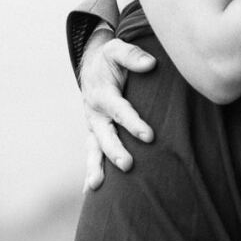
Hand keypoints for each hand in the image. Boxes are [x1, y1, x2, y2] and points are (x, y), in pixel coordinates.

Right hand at [79, 28, 156, 189]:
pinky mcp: (95, 135)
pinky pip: (92, 154)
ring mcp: (93, 127)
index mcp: (103, 94)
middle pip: (105, 135)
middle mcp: (95, 113)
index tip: (149, 136)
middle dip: (114, 150)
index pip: (120, 111)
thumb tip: (150, 64)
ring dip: (95, 167)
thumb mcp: (117, 50)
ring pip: (93, 149)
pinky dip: (90, 171)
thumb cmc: (110, 60)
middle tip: (127, 165)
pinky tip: (89, 191)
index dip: (134, 123)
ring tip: (96, 185)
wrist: (92, 68)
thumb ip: (132, 55)